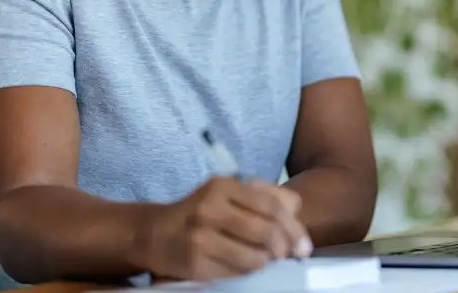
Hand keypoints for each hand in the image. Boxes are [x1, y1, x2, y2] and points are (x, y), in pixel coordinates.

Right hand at [140, 177, 310, 280]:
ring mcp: (200, 236)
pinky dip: (248, 271)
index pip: (272, 206)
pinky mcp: (194, 262)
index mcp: (224, 185)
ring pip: (255, 256)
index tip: (303, 244)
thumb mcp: (229, 194)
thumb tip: (297, 211)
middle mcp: (210, 208)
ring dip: (267, 262)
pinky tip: (246, 266)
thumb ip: (265, 197)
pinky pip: (236, 272)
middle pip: (267, 231)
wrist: (155, 233)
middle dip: (285, 248)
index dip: (294, 227)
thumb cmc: (201, 213)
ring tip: (266, 260)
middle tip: (288, 256)